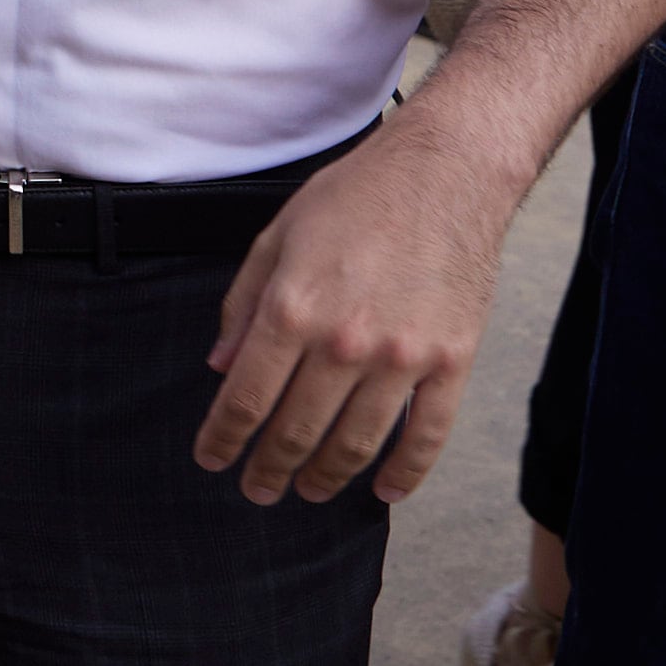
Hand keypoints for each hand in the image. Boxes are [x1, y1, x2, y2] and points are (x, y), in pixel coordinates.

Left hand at [196, 120, 511, 506]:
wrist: (444, 172)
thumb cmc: (353, 199)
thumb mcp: (275, 239)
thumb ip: (242, 306)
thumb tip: (220, 367)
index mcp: (291, 309)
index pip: (245, 398)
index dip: (223, 439)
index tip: (211, 461)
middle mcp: (343, 341)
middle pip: (296, 429)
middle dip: (268, 468)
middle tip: (256, 490)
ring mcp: (403, 356)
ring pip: (357, 441)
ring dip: (326, 476)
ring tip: (307, 491)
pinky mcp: (453, 360)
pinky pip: (428, 434)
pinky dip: (405, 472)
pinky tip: (384, 492)